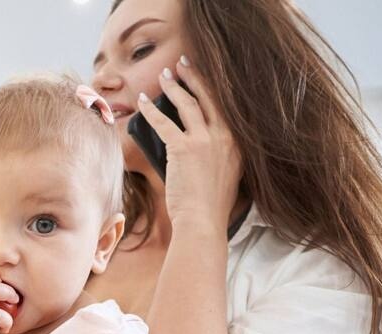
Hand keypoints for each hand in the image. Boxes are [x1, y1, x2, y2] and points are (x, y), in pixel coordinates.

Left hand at [134, 56, 242, 231]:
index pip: (227, 106)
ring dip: (174, 86)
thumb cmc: (211, 205)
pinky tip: (142, 103)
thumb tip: (199, 138)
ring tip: (165, 75)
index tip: (206, 73)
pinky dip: (151, 111)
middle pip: (210, 97)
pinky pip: (164, 123)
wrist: (204, 222)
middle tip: (184, 62)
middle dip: (195, 76)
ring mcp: (206, 141)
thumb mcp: (227, 173)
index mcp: (239, 142)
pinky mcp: (184, 149)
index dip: (214, 87)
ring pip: (188, 104)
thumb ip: (218, 152)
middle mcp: (226, 136)